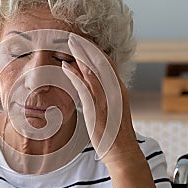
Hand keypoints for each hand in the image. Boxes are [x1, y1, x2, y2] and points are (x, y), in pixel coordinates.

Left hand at [62, 34, 137, 163]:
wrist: (122, 151)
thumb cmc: (115, 132)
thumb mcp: (113, 108)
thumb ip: (106, 94)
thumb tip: (94, 83)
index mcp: (119, 89)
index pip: (107, 63)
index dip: (94, 50)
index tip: (82, 41)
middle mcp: (115, 90)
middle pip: (100, 61)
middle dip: (86, 47)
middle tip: (72, 36)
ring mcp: (107, 98)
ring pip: (92, 70)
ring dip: (78, 55)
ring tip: (67, 43)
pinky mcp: (97, 108)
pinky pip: (84, 86)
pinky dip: (74, 74)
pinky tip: (65, 66)